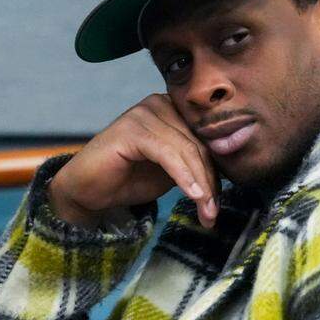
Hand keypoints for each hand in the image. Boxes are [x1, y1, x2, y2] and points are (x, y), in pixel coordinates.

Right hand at [48, 94, 218, 228]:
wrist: (88, 190)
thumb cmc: (129, 179)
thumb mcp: (172, 172)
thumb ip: (196, 165)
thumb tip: (231, 173)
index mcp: (173, 110)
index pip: (206, 141)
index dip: (217, 174)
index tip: (220, 204)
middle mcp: (160, 104)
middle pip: (200, 145)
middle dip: (210, 184)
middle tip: (212, 214)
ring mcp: (145, 113)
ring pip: (188, 151)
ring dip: (201, 186)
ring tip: (206, 213)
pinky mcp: (132, 128)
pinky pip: (168, 154)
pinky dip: (184, 176)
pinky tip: (193, 195)